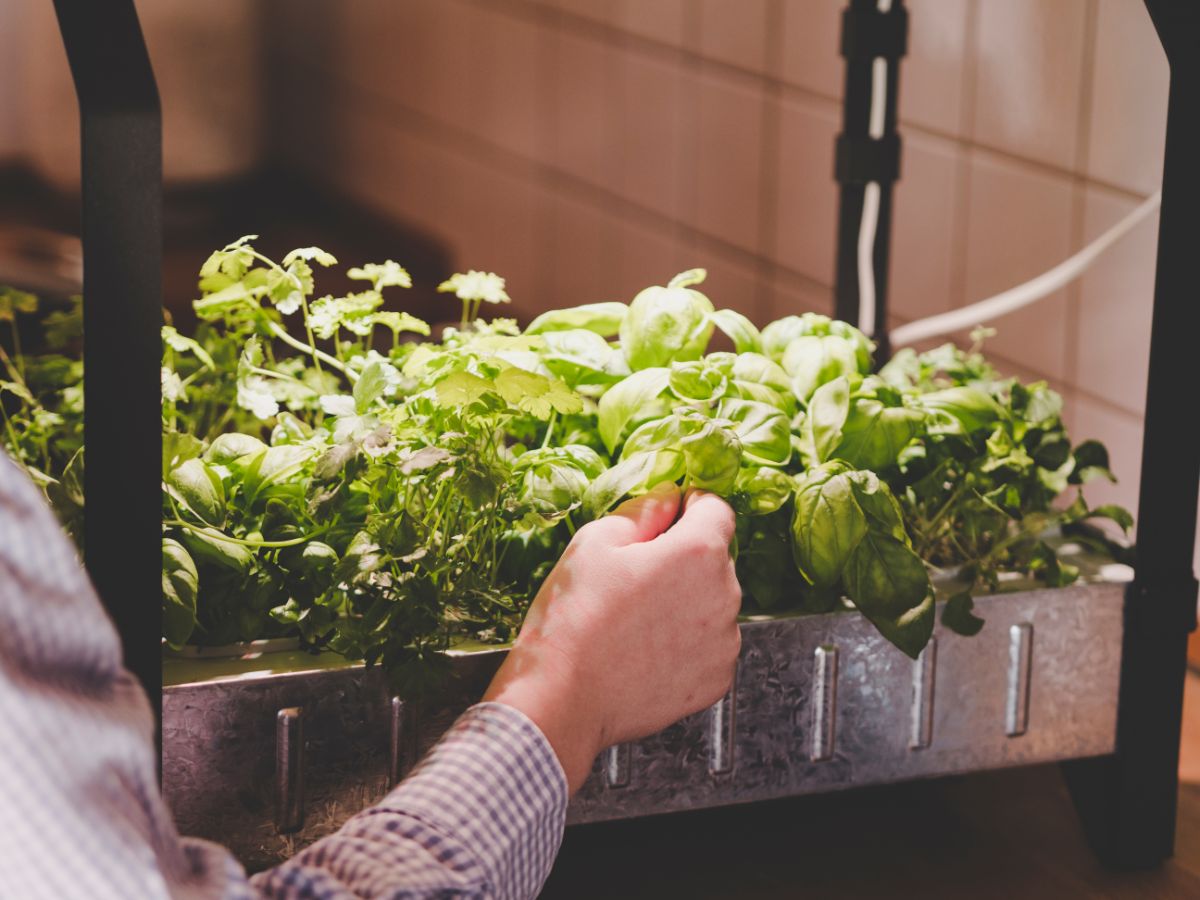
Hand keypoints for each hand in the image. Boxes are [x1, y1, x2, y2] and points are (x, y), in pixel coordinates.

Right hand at [483, 483, 740, 791]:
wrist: (562, 699)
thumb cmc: (573, 620)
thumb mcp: (595, 543)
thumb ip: (642, 511)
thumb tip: (667, 499)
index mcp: (699, 552)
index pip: (716, 507)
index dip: (690, 505)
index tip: (668, 516)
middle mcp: (725, 595)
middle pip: (714, 558)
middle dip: (682, 558)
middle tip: (634, 576)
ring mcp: (725, 643)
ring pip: (712, 603)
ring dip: (686, 601)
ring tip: (635, 620)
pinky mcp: (716, 679)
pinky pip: (709, 645)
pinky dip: (687, 643)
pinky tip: (645, 649)